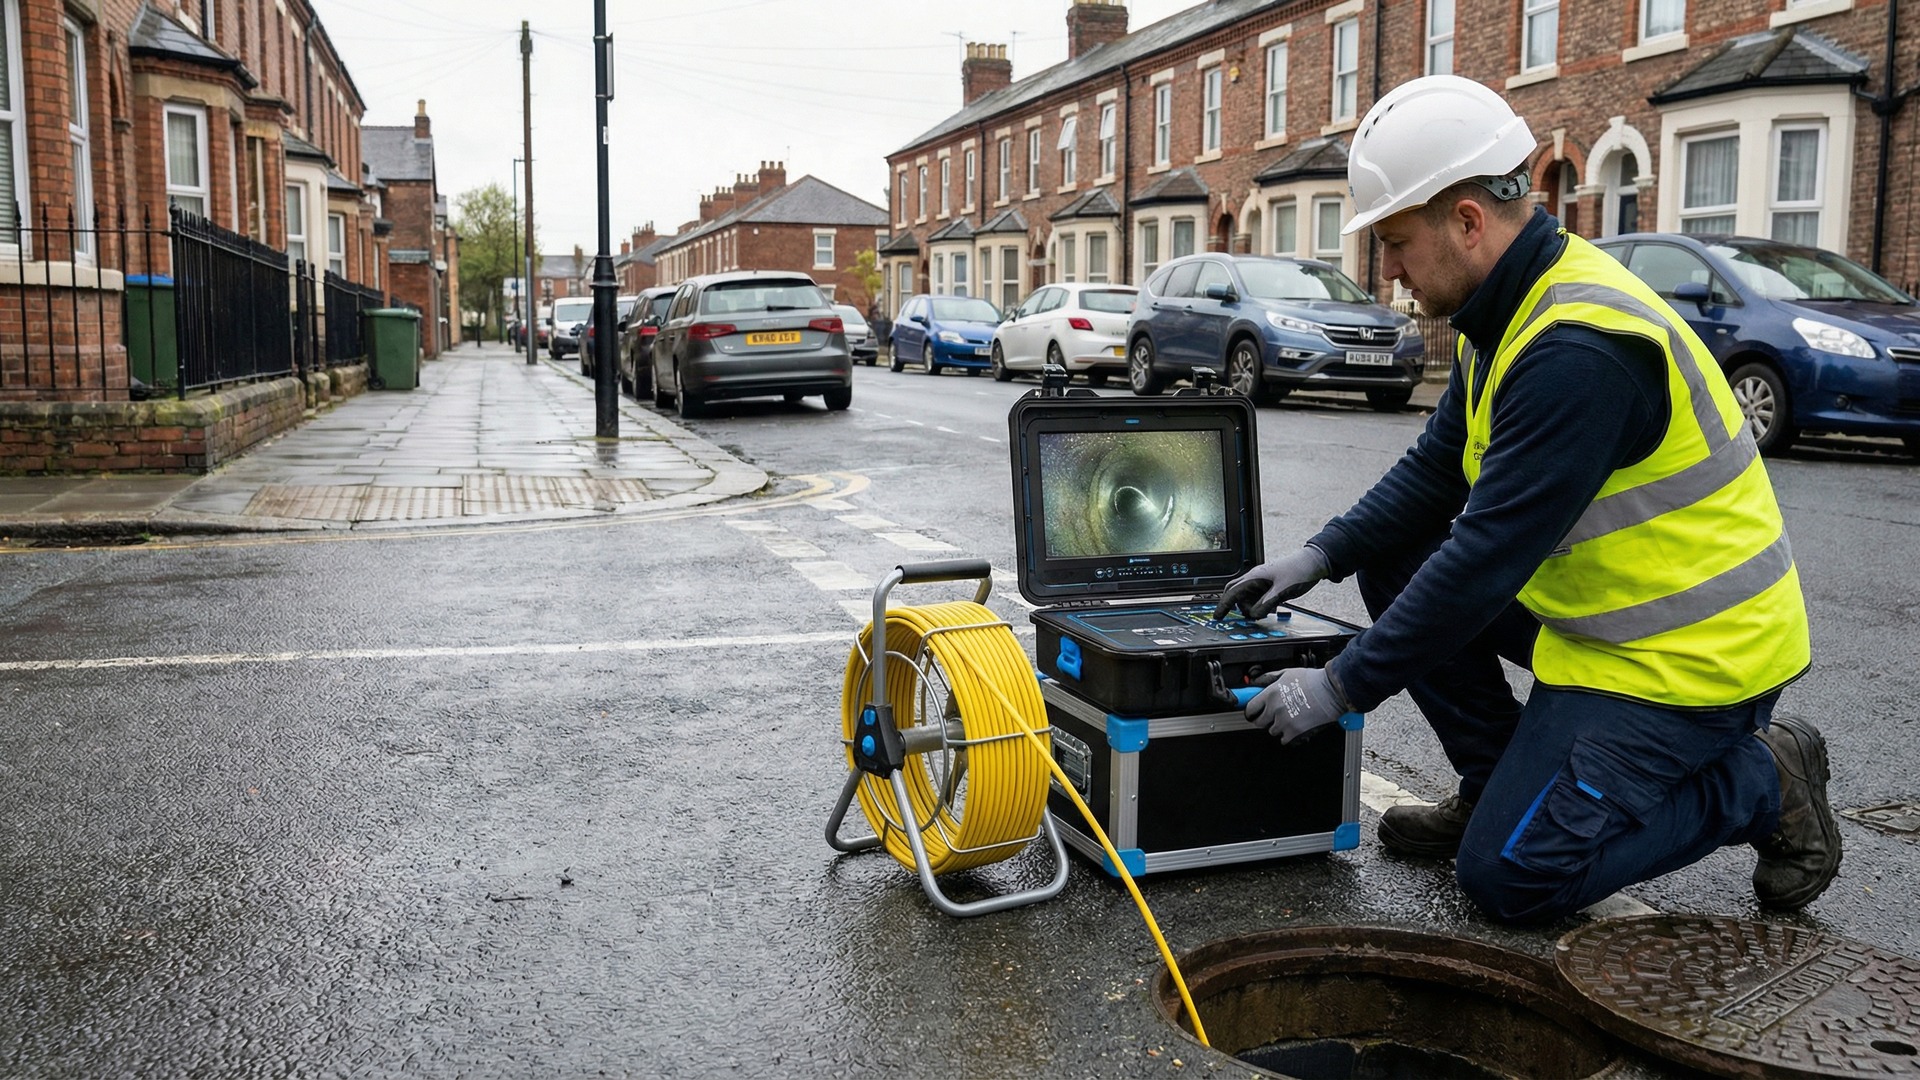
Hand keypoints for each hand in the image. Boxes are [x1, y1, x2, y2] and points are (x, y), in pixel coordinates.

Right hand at [1214, 546, 1329, 619]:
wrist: (1314, 562)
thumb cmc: (1299, 571)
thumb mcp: (1282, 591)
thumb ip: (1266, 603)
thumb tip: (1253, 615)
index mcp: (1254, 577)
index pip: (1232, 592)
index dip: (1224, 605)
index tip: (1218, 617)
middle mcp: (1255, 578)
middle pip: (1235, 592)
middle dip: (1234, 605)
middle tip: (1235, 618)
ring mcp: (1262, 582)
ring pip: (1247, 596)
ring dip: (1251, 607)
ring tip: (1265, 612)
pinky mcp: (1270, 585)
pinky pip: (1258, 597)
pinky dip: (1260, 605)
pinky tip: (1270, 609)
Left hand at [1245, 666, 1348, 743]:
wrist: (1331, 691)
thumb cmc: (1313, 681)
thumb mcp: (1287, 673)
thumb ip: (1270, 678)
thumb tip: (1259, 681)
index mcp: (1271, 694)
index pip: (1250, 708)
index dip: (1252, 711)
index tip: (1253, 712)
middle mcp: (1275, 709)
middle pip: (1259, 722)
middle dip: (1264, 719)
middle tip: (1272, 715)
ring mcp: (1284, 722)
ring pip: (1272, 731)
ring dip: (1277, 726)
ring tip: (1288, 718)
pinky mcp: (1294, 732)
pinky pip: (1284, 739)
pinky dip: (1287, 735)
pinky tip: (1294, 726)